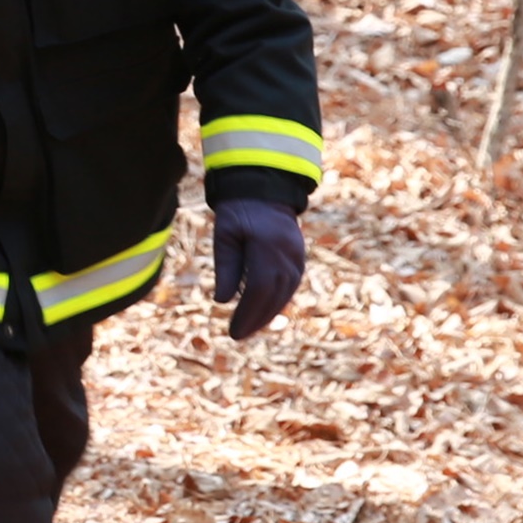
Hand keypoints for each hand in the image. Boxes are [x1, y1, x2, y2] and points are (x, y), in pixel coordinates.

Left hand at [211, 198, 305, 340]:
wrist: (265, 188)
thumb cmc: (239, 209)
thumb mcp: (225, 233)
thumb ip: (225, 267)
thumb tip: (222, 302)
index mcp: (268, 247)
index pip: (258, 289)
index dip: (246, 314)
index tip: (232, 331)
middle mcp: (288, 255)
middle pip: (274, 296)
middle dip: (256, 319)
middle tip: (238, 335)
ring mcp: (298, 257)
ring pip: (285, 294)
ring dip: (268, 314)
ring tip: (248, 328)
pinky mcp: (299, 258)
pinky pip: (290, 286)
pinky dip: (277, 302)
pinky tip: (263, 312)